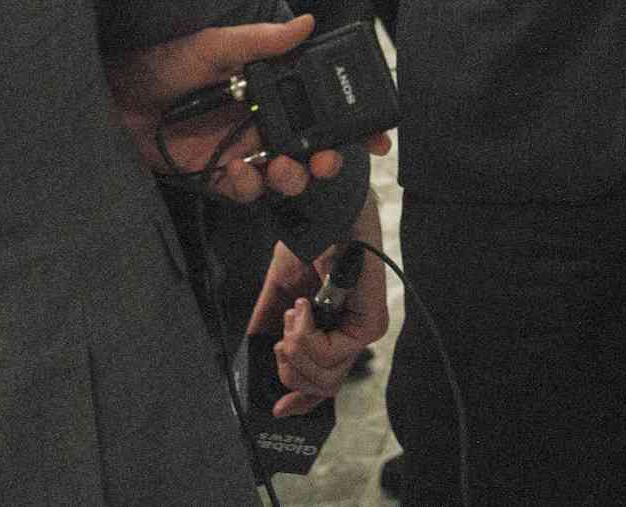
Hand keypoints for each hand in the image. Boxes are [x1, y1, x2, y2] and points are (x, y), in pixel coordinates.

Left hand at [103, 14, 391, 200]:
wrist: (110, 95)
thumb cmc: (160, 62)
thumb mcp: (213, 45)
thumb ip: (260, 40)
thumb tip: (307, 21)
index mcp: (269, 88)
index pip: (321, 106)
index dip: (351, 124)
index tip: (376, 137)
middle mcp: (261, 120)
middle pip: (311, 147)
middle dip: (327, 159)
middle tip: (326, 161)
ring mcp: (241, 149)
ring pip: (284, 174)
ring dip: (293, 177)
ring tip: (283, 169)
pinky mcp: (214, 174)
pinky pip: (245, 190)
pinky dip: (249, 186)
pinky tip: (239, 172)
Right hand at [247, 200, 389, 417]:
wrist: (324, 214)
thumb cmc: (310, 244)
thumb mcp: (280, 295)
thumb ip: (271, 330)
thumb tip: (255, 364)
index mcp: (334, 330)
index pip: (325, 381)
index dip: (301, 402)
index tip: (278, 410)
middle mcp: (353, 335)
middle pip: (321, 387)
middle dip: (288, 367)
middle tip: (283, 333)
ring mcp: (365, 330)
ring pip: (324, 377)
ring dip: (295, 348)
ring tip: (294, 312)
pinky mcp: (371, 323)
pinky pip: (331, 355)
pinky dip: (305, 334)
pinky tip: (302, 307)